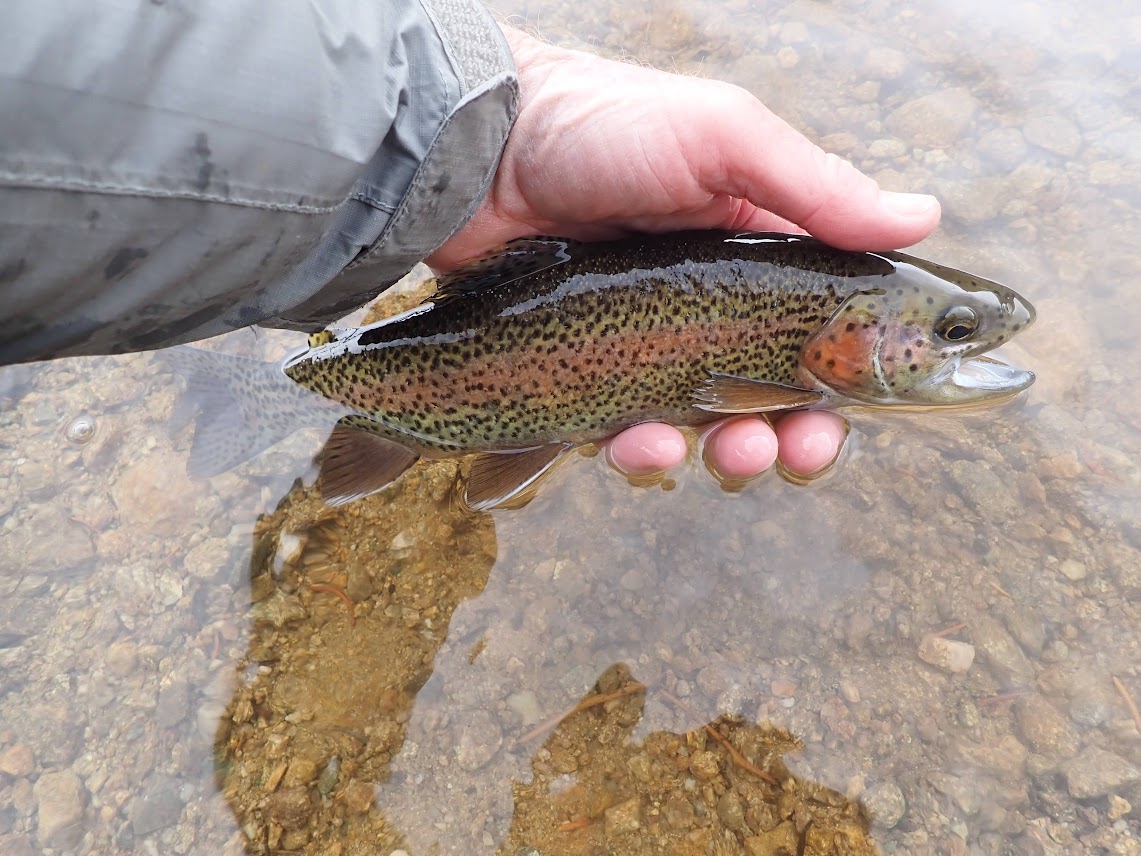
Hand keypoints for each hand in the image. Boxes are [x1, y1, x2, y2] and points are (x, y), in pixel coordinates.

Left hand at [429, 28, 940, 481]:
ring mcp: (648, 345)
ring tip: (728, 453)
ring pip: (705, 428)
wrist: (478, 150)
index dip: (849, 379)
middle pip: (772, 396)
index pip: (823, 329)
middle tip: (794, 451)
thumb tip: (925, 217)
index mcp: (755, 253)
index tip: (859, 411)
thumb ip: (816, 187)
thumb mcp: (721, 138)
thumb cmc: (602, 125)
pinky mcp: (588, 373)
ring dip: (728, 454)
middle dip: (793, 436)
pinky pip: (627, 433)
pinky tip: (643, 445)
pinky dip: (644, 452)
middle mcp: (709, 307)